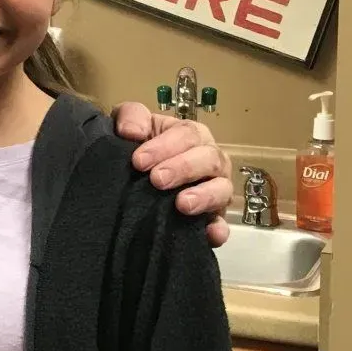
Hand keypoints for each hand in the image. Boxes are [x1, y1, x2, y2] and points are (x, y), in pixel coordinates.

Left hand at [110, 103, 232, 247]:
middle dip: (184, 168)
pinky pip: (222, 224)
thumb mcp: (130, 123)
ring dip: (204, 196)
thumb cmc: (139, 146)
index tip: (138, 161)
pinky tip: (211, 233)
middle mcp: (209, 160)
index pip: (187, 135)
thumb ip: (131, 117)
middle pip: (209, 159)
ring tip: (182, 204)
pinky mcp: (212, 218)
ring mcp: (215, 189)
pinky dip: (219, 228)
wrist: (134, 174)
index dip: (164, 147)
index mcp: (191, 135)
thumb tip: (131, 132)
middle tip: (157, 180)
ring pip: (221, 189)